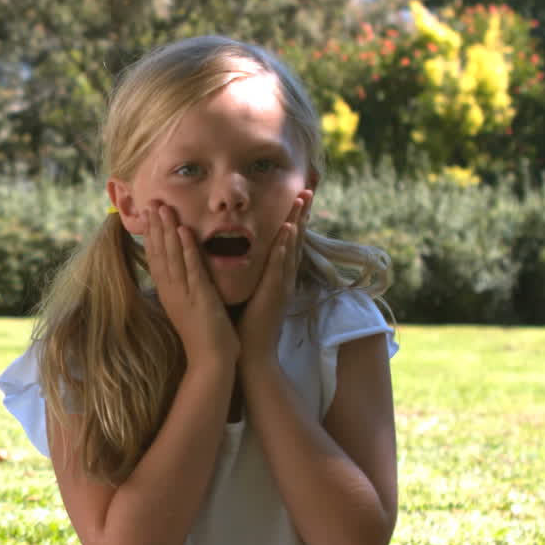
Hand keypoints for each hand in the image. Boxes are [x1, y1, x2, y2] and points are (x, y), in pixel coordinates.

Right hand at [139, 203, 238, 367]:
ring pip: (172, 257)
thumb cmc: (203, 339)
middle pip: (159, 254)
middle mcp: (171, 291)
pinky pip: (191, 269)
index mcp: (169, 294)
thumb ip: (184, 291)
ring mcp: (183, 294)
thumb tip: (182, 277)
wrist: (209, 362)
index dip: (152, 237)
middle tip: (152, 203)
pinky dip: (187, 249)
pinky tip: (184, 231)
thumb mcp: (188, 310)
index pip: (156, 260)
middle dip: (155, 227)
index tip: (149, 216)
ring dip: (167, 231)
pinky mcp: (199, 297)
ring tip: (163, 208)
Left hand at [236, 191, 311, 365]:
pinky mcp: (274, 294)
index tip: (296, 199)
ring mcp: (281, 285)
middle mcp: (283, 278)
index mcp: (277, 277)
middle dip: (301, 214)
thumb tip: (236, 258)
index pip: (287, 244)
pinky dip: (284, 249)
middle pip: (294, 240)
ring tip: (301, 201)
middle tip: (307, 190)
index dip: (293, 221)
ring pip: (291, 248)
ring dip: (296, 223)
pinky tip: (286, 232)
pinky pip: (279, 267)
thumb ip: (248, 276)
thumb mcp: (250, 294)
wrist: (251, 354)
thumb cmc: (246, 326)